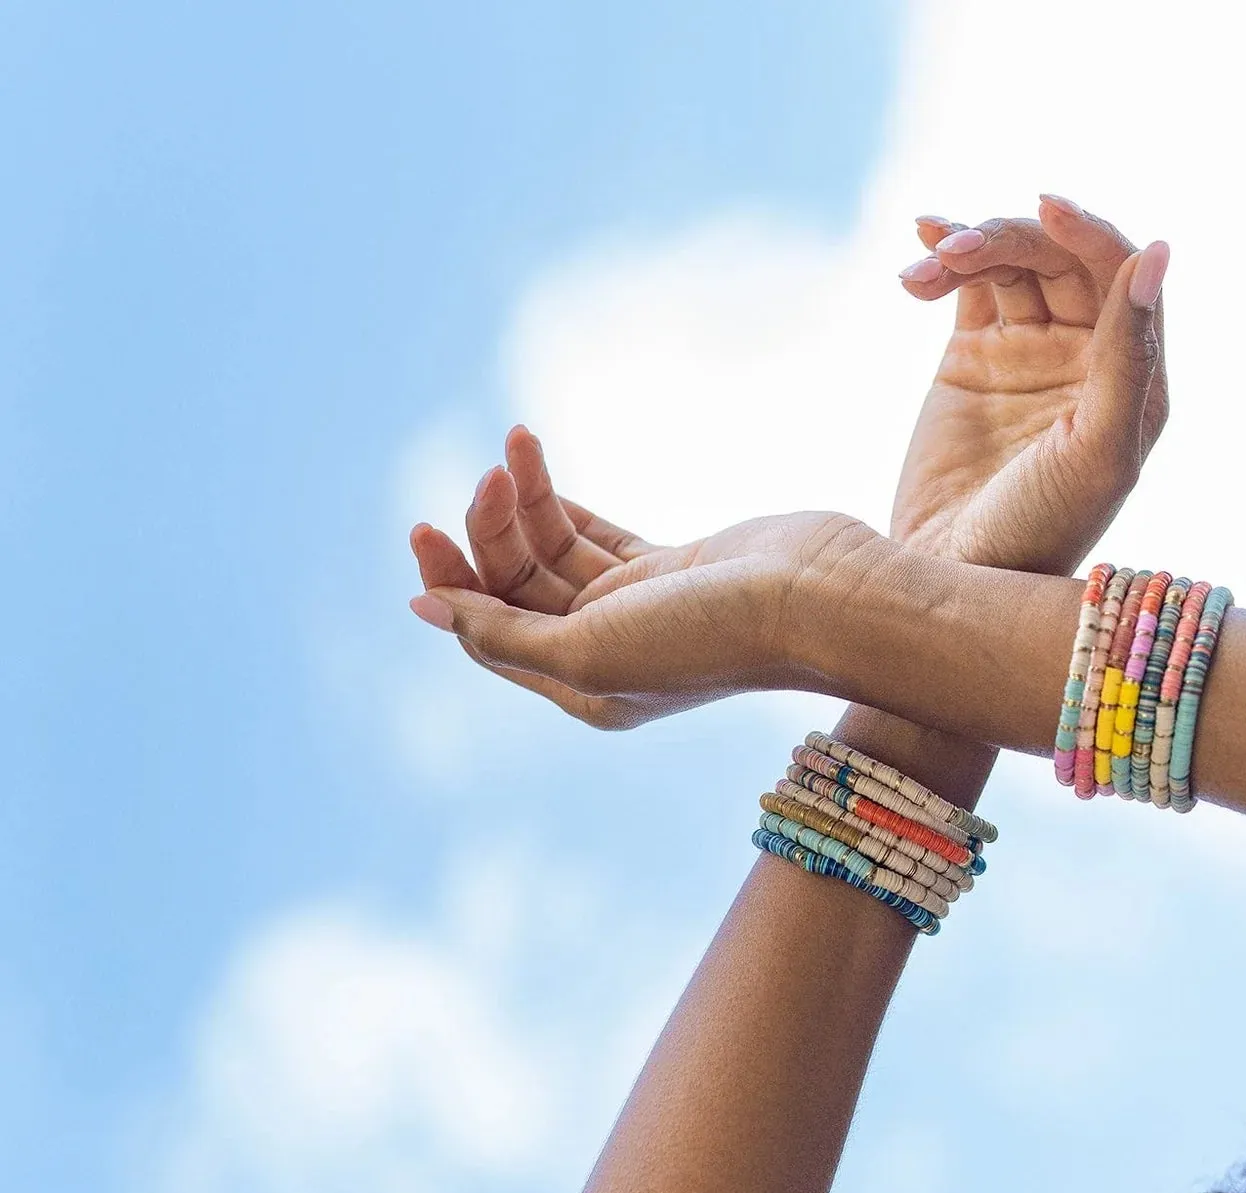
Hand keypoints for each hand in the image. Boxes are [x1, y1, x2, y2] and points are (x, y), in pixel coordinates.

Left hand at [409, 437, 875, 729]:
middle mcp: (607, 653)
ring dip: (524, 500)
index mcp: (584, 689)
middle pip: (515, 586)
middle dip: (489, 528)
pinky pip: (592, 534)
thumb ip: (501, 634)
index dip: (449, 581)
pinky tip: (533, 460)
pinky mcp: (672, 565)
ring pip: (552, 551)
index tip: (424, 528)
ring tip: (517, 447)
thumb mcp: (587, 651)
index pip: (487, 632)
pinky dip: (559, 499)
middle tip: (487, 475)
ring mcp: (641, 608)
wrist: (819, 600)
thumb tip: (426, 610)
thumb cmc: (709, 637)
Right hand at [892, 195, 1168, 575]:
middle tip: (959, 252)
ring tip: (925, 268)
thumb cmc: (1040, 531)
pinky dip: (943, 257)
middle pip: (1059, 257)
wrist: (951, 578)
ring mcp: (1029, 352)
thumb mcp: (1098, 451)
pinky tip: (919, 252)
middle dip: (1011, 237)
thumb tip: (1156, 251)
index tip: (1045, 208)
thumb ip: (1129, 355)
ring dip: (969, 246)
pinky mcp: (974, 356)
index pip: (1120, 272)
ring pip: (1011, 261)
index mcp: (1134, 377)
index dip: (1087, 231)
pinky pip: (968, 284)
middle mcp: (1086, 357)